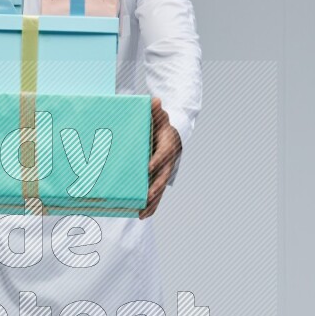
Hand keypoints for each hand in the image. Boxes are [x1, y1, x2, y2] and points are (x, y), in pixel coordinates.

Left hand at [138, 97, 181, 219]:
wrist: (172, 134)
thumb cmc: (162, 124)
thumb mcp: (159, 115)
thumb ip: (155, 110)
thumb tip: (154, 100)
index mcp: (168, 146)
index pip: (163, 154)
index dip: (156, 161)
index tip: (148, 167)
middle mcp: (168, 162)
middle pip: (163, 177)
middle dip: (155, 188)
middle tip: (147, 196)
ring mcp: (165, 172)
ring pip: (160, 189)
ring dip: (152, 202)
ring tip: (142, 214)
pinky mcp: (159, 179)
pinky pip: (156, 193)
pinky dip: (151, 205)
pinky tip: (142, 215)